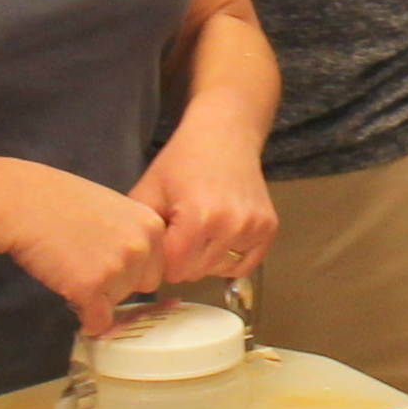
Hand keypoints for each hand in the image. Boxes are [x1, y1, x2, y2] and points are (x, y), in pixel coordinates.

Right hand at [0, 154, 169, 332]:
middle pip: (140, 287)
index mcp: (151, 225)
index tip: (105, 255)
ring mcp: (117, 268)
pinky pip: (97, 321)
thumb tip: (140, 274)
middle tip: (85, 260)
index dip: (129, 266)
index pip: (154, 265)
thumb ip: (133, 237)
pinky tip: (67, 286)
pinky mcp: (91, 288)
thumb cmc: (61, 202)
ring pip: (117, 304)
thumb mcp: (114, 209)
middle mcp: (141, 247)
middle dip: (116, 282)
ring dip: (96, 295)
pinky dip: (84, 316)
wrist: (22, 202)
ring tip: (71, 264)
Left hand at [128, 122, 276, 287]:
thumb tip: (138, 266)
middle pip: (196, 273)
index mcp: (198, 218)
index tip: (162, 240)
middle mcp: (231, 226)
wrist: (225, 135)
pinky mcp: (269, 228)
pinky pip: (244, 265)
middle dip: (182, 260)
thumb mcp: (147, 191)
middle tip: (180, 232)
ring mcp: (254, 228)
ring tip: (201, 231)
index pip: (174, 269)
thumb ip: (140, 232)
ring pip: (219, 271)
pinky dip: (229, 259)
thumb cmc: (182, 162)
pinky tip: (220, 237)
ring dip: (206, 260)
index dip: (161, 259)